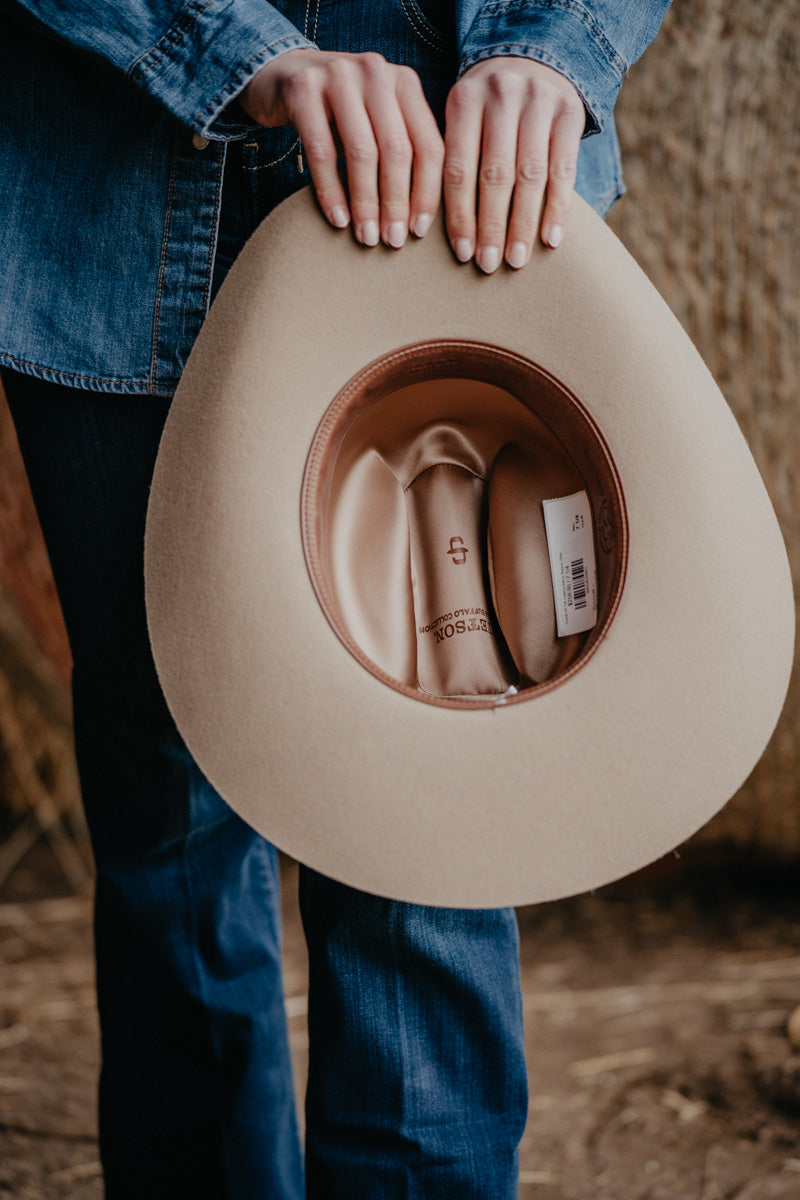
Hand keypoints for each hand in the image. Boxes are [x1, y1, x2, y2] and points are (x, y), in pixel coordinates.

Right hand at [241, 48, 443, 247]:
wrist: (282, 74)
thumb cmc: (339, 111)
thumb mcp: (377, 120)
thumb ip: (401, 150)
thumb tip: (419, 220)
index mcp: (405, 83)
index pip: (428, 145)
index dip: (427, 193)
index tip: (419, 231)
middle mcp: (377, 73)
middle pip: (397, 150)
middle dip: (396, 203)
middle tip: (392, 241)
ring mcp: (339, 76)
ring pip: (362, 152)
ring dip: (365, 203)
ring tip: (366, 236)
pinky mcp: (303, 89)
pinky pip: (322, 152)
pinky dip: (331, 191)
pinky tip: (337, 219)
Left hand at [443, 58, 585, 271]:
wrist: (533, 60)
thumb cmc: (487, 111)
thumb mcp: (463, 120)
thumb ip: (454, 163)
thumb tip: (442, 234)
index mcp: (464, 100)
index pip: (458, 169)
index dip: (460, 215)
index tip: (463, 254)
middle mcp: (501, 96)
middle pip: (495, 174)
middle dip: (491, 226)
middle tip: (488, 266)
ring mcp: (538, 101)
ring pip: (530, 174)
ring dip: (523, 224)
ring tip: (516, 261)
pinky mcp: (570, 111)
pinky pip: (563, 168)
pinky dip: (558, 208)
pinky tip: (551, 240)